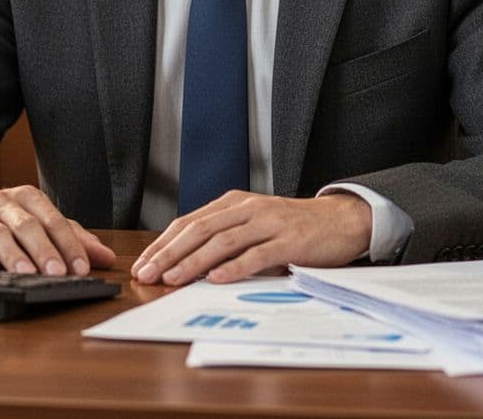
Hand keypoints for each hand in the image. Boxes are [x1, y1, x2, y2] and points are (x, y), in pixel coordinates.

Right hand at [0, 185, 115, 275]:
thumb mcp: (40, 222)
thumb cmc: (8, 220)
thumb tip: (108, 258)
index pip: (53, 220)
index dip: (68, 244)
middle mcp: (4, 203)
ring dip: (13, 255)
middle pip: (27, 225)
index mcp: (29, 198)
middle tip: (57, 273)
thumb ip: (73, 238)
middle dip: (43, 250)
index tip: (82, 268)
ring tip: (26, 275)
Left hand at [130, 190, 371, 285]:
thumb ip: (226, 239)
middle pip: (200, 229)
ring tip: (172, 278)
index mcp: (234, 204)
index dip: (163, 243)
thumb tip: (185, 264)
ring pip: (223, 241)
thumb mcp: (254, 226)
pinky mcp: (289, 240)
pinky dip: (234, 267)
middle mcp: (248, 209)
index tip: (143, 263)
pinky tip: (216, 279)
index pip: (189, 222)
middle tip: (146, 274)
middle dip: (169, 253)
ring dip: (194, 261)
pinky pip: (257, 254)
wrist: (340, 220)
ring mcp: (269, 222)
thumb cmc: (293, 227)